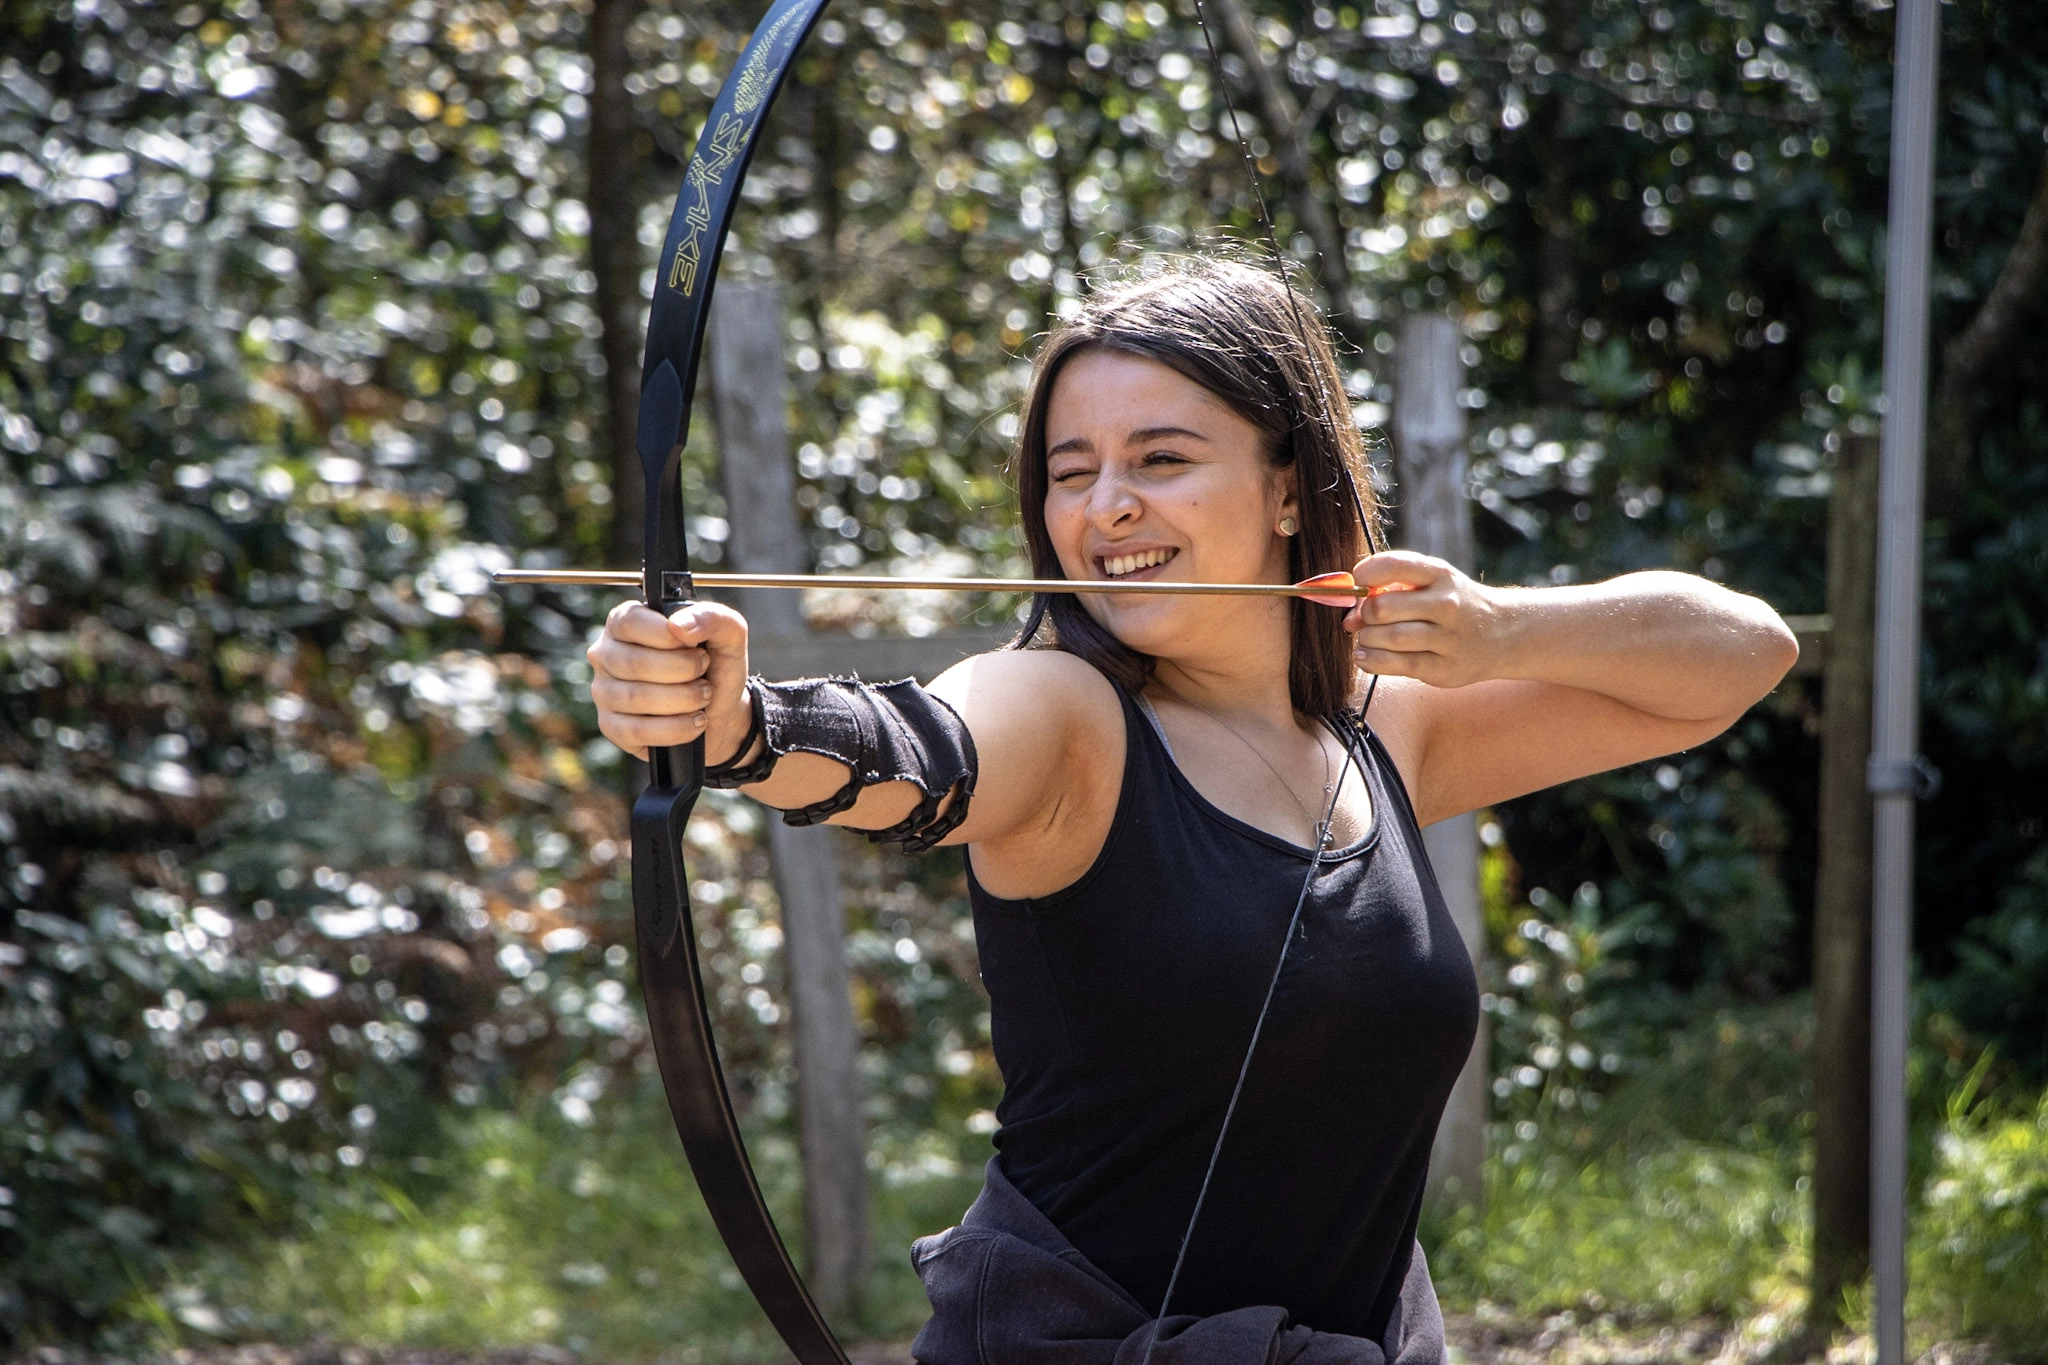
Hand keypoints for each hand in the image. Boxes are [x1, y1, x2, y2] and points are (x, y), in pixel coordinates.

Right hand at [587, 599, 754, 762]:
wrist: (720, 711)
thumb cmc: (715, 666)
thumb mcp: (728, 634)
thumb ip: (711, 617)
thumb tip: (678, 625)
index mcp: (625, 621)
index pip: (630, 621)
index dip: (668, 637)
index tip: (696, 648)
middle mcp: (606, 654)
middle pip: (635, 662)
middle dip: (683, 671)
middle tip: (704, 675)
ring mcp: (604, 692)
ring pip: (636, 698)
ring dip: (683, 699)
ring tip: (704, 696)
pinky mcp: (611, 727)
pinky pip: (638, 730)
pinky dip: (676, 728)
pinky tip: (695, 721)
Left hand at [1343, 550, 1508, 688]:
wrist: (1502, 633)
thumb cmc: (1451, 605)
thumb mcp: (1431, 583)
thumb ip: (1390, 589)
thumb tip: (1350, 617)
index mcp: (1440, 575)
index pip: (1392, 565)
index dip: (1363, 575)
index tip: (1358, 585)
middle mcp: (1447, 604)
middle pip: (1383, 608)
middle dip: (1364, 615)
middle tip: (1364, 620)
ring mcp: (1448, 638)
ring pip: (1388, 638)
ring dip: (1367, 639)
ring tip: (1369, 639)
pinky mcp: (1444, 668)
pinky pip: (1397, 665)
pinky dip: (1372, 661)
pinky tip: (1365, 656)